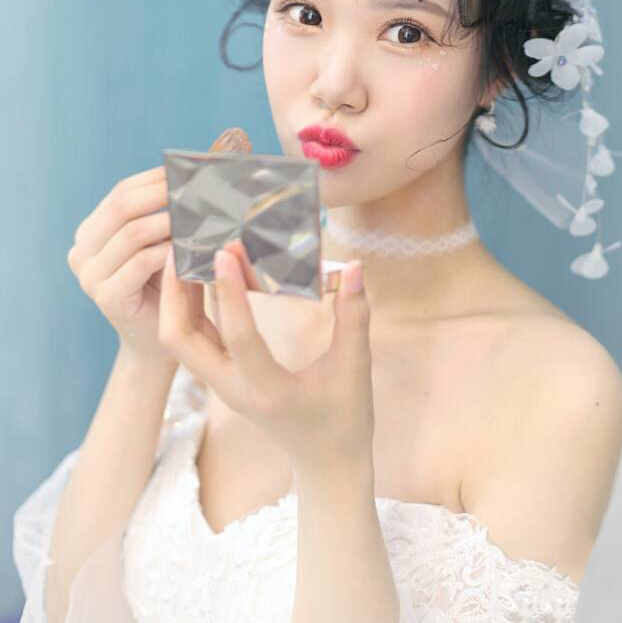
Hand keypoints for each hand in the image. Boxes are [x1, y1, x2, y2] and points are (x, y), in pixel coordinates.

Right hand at [67, 165, 204, 364]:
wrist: (161, 340)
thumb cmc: (167, 283)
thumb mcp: (161, 241)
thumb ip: (164, 211)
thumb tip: (192, 174)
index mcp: (91, 231)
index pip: (122, 192)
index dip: (155, 178)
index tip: (187, 171)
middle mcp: (82, 250)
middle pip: (122, 207)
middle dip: (162, 194)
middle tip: (195, 190)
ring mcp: (89, 276)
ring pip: (132, 233)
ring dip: (169, 221)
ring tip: (199, 215)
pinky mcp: (107, 298)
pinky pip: (140, 262)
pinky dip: (169, 250)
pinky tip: (191, 246)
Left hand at [158, 240, 374, 473]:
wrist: (327, 465)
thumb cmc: (346, 419)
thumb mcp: (355, 368)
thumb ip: (354, 316)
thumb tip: (353, 266)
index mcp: (268, 391)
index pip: (240, 337)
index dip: (231, 292)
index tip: (226, 252)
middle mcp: (233, 389)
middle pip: (180, 340)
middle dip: (176, 292)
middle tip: (186, 246)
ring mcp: (222, 385)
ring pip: (179, 339)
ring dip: (177, 296)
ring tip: (188, 250)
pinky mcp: (223, 377)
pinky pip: (195, 338)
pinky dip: (190, 305)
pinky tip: (202, 273)